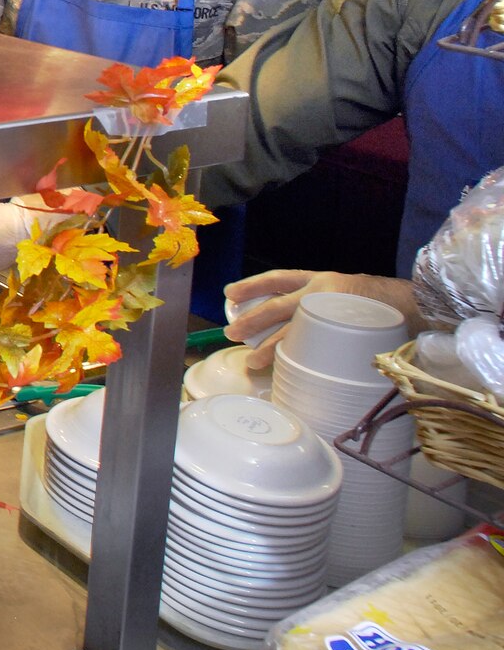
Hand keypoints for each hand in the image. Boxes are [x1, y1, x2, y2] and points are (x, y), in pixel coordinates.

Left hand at [223, 270, 416, 369]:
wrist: (420, 307)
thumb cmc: (380, 303)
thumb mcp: (346, 292)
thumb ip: (322, 302)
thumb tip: (289, 320)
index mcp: (322, 281)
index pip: (279, 278)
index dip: (253, 285)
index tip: (229, 293)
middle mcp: (323, 294)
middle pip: (277, 307)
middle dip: (251, 321)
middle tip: (230, 333)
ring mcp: (332, 316)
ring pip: (291, 333)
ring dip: (268, 348)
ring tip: (250, 362)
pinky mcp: (343, 338)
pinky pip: (312, 351)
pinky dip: (296, 361)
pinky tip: (283, 370)